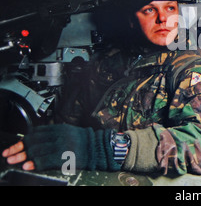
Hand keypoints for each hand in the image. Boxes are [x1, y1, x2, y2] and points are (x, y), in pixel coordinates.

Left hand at [2, 124, 119, 171]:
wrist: (98, 148)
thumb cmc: (84, 142)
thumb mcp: (68, 132)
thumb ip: (53, 135)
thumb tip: (35, 141)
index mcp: (59, 128)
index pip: (35, 132)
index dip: (22, 140)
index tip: (14, 147)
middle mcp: (59, 135)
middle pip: (33, 141)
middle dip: (18, 148)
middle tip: (9, 155)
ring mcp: (61, 146)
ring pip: (37, 150)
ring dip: (23, 156)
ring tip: (14, 161)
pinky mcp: (64, 156)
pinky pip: (45, 160)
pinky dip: (35, 163)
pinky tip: (28, 166)